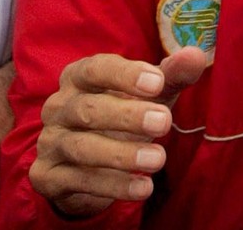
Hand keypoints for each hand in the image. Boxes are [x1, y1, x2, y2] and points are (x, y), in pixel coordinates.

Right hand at [29, 49, 206, 217]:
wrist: (85, 164)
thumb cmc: (122, 114)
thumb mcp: (148, 94)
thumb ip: (171, 76)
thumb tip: (195, 56)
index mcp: (77, 76)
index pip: (96, 68)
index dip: (125, 75)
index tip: (158, 82)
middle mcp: (58, 106)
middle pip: (89, 108)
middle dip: (128, 116)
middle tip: (165, 123)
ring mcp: (50, 142)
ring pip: (82, 147)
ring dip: (122, 154)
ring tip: (159, 159)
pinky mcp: (48, 176)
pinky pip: (78, 181)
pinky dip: (112, 185)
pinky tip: (143, 187)